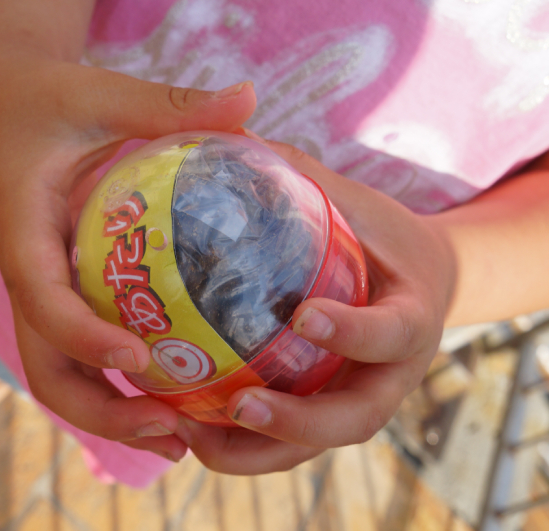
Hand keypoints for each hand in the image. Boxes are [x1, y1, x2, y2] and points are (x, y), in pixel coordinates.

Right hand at [0, 42, 255, 455]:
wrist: (2, 103)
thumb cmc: (48, 99)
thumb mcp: (99, 94)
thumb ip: (166, 103)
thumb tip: (249, 96)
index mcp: (21, 231)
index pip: (42, 300)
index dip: (83, 337)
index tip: (139, 358)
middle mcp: (25, 274)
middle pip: (44, 367)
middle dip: (99, 410)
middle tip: (171, 432)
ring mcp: (40, 291)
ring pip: (60, 374)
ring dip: (111, 415)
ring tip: (180, 440)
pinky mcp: (58, 292)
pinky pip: (80, 353)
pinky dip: (117, 386)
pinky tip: (173, 400)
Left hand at [174, 139, 456, 473]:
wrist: (412, 279)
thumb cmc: (378, 233)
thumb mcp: (350, 200)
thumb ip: (297, 175)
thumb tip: (228, 127)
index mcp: (409, 317)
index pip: (391, 333)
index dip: (353, 332)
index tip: (303, 316)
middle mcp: (389, 374)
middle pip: (354, 419)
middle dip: (299, 422)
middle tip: (242, 406)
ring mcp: (356, 399)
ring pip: (313, 447)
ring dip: (256, 452)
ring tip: (193, 436)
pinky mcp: (325, 411)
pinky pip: (285, 443)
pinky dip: (241, 447)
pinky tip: (189, 428)